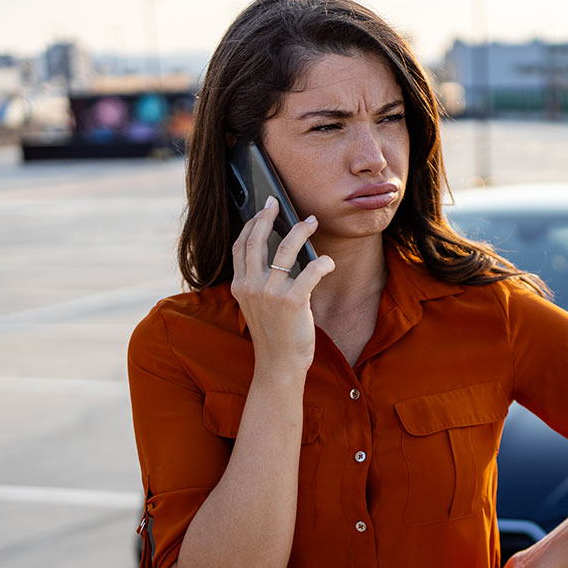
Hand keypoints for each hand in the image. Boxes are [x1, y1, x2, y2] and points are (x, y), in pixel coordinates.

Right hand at [230, 196, 334, 372]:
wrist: (279, 364)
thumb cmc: (273, 334)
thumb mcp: (256, 306)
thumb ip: (259, 282)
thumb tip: (278, 253)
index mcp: (239, 286)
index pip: (240, 246)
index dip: (251, 224)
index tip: (262, 211)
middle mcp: (249, 286)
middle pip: (256, 240)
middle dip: (267, 216)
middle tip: (277, 202)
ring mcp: (269, 293)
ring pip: (285, 249)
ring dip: (300, 231)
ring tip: (311, 221)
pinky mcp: (292, 301)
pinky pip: (310, 270)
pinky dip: (322, 263)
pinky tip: (329, 262)